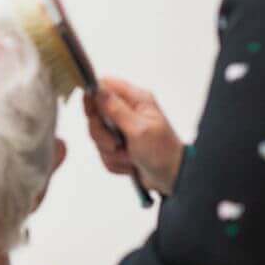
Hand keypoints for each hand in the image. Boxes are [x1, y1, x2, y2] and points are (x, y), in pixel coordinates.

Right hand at [84, 77, 184, 194]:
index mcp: (136, 100)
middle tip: (116, 144)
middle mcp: (127, 111)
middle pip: (95, 113)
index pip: (105, 86)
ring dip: (110, 151)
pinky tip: (130, 163)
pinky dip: (115, 161)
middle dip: (102, 134)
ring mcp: (122, 129)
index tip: (93, 114)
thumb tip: (98, 89)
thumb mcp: (139, 129)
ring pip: (98, 136)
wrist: (172, 179)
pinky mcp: (118, 145)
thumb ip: (116, 109)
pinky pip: (103, 152)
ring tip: (129, 156)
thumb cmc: (163, 152)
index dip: (93, 97)